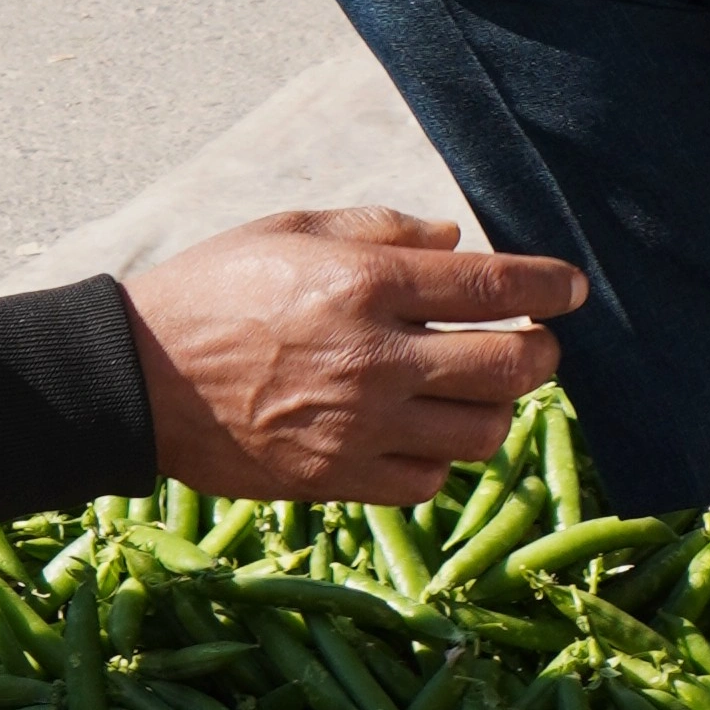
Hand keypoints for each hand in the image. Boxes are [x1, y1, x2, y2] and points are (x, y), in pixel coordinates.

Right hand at [119, 207, 586, 500]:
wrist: (137, 378)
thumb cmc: (212, 290)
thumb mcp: (291, 229)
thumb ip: (381, 229)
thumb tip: (455, 243)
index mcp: (365, 285)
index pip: (494, 288)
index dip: (549, 287)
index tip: (571, 289)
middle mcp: (375, 360)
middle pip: (510, 368)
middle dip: (541, 354)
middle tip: (537, 345)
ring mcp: (360, 428)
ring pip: (482, 434)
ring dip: (495, 409)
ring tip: (479, 390)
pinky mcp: (338, 479)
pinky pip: (428, 481)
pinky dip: (440, 458)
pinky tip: (422, 433)